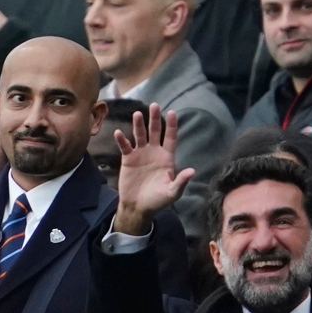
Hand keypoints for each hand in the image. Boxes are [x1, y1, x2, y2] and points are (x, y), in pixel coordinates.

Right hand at [111, 105, 192, 234]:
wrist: (138, 207)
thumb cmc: (158, 200)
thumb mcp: (172, 192)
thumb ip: (181, 181)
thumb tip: (192, 171)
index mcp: (167, 158)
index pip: (170, 138)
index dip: (171, 126)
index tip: (172, 113)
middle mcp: (154, 152)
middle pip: (155, 131)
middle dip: (155, 119)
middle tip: (154, 105)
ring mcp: (140, 154)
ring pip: (139, 135)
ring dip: (138, 125)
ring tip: (137, 114)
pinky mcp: (128, 159)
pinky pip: (125, 146)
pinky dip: (122, 140)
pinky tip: (119, 133)